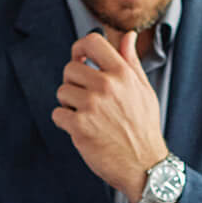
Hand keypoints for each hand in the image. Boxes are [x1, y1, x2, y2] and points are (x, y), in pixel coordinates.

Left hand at [53, 30, 167, 198]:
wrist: (144, 166)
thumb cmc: (144, 127)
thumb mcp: (144, 90)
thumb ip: (131, 61)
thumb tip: (129, 36)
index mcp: (122, 73)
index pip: (91, 42)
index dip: (80, 48)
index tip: (80, 60)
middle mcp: (106, 86)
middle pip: (70, 69)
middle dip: (73, 83)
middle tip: (86, 99)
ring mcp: (91, 106)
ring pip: (62, 92)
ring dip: (69, 104)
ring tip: (87, 116)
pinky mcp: (79, 127)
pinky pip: (57, 114)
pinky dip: (65, 122)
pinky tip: (82, 129)